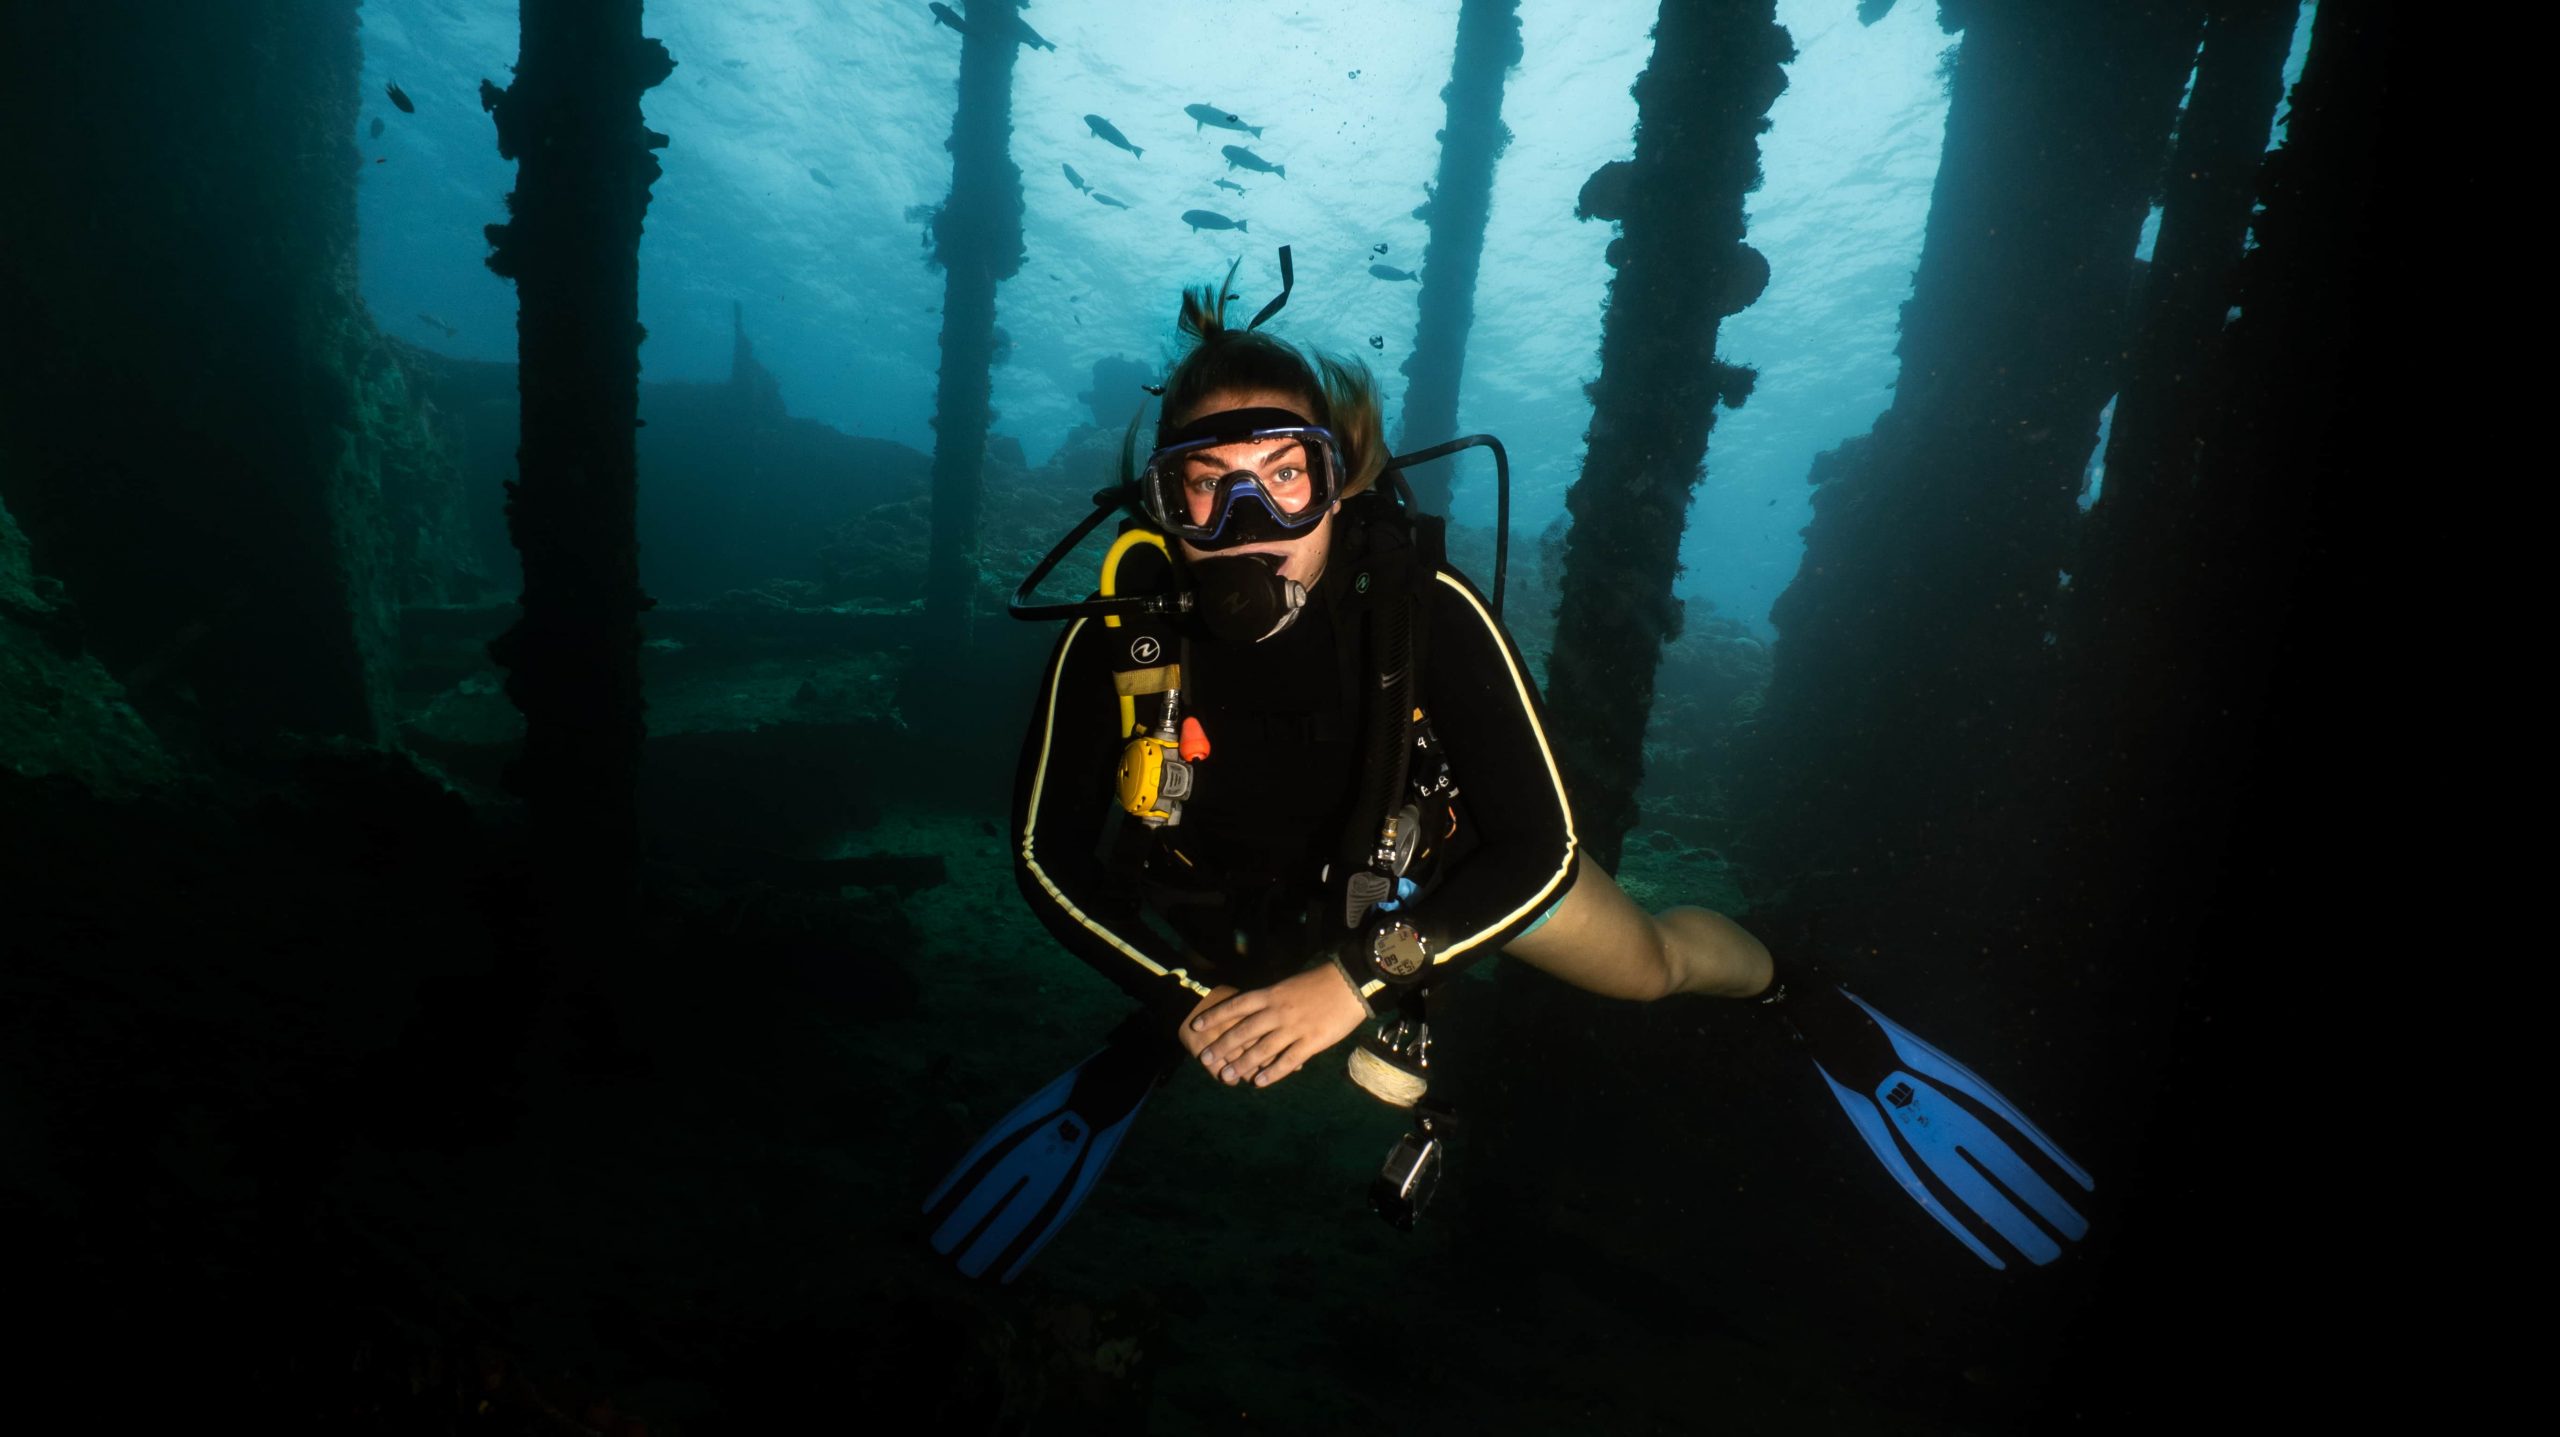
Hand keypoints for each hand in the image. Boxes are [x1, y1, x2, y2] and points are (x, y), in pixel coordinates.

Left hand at [1185, 965, 1369, 1089]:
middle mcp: (1277, 1012)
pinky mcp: (1311, 1042)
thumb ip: (1272, 1001)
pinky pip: (1287, 1061)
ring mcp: (1293, 1028)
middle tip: (1206, 1058)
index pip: (1236, 1006)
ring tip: (1227, 1076)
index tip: (1197, 1025)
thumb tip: (1255, 1013)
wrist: (1350, 982)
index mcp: (1271, 995)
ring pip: (1261, 1049)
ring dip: (1242, 1064)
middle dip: (1222, 1045)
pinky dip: (1272, 1073)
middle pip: (1243, 1031)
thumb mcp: (1289, 985)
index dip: (1215, 1016)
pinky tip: (1259, 1083)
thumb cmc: (1320, 982)